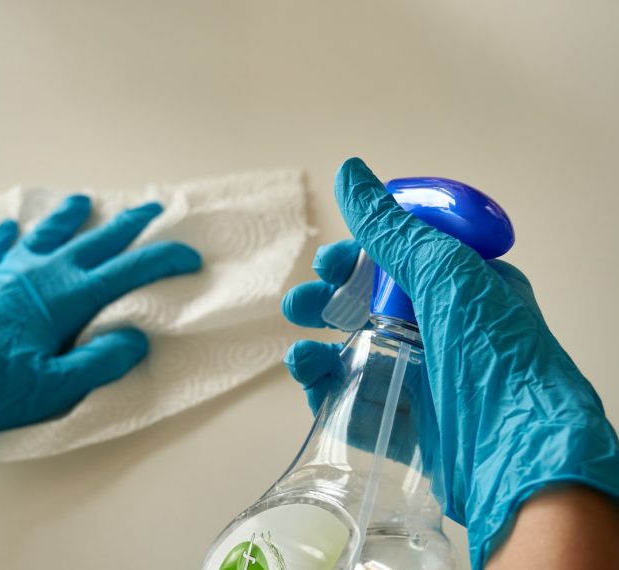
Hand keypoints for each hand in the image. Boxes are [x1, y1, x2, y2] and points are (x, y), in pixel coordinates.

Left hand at [0, 195, 200, 434]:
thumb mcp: (52, 388)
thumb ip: (98, 362)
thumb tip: (134, 338)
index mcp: (68, 298)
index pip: (128, 271)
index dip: (163, 260)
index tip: (189, 255)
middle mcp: (43, 273)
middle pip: (95, 241)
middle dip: (129, 223)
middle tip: (152, 206)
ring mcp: (8, 270)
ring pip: (48, 233)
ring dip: (70, 216)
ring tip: (83, 199)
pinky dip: (9, 236)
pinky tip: (12, 227)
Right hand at [282, 158, 618, 568]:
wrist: (520, 458)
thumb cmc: (496, 356)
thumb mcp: (445, 273)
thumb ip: (390, 228)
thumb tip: (349, 171)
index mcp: (463, 291)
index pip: (399, 263)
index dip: (357, 259)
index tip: (327, 263)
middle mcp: (443, 334)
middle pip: (369, 311)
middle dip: (327, 304)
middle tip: (299, 305)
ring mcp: (425, 384)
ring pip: (356, 359)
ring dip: (319, 350)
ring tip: (299, 354)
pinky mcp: (409, 430)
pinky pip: (357, 406)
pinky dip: (328, 394)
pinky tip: (312, 384)